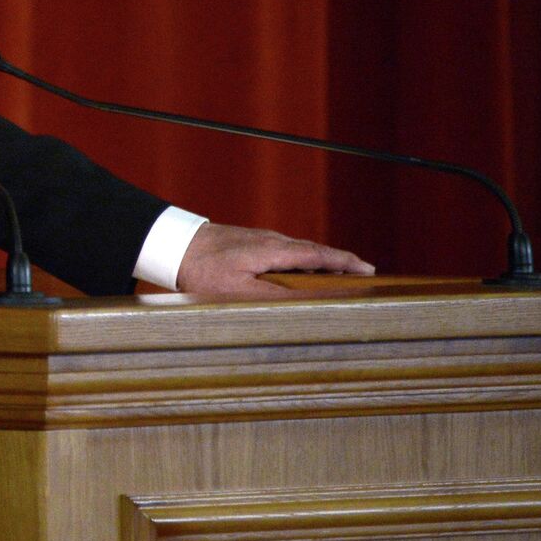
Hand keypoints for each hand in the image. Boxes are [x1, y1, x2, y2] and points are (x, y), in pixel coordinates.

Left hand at [174, 223, 374, 297]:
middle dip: (338, 263)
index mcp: (274, 250)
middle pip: (313, 251)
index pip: (319, 254)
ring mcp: (258, 240)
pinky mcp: (247, 243)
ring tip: (337, 278)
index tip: (369, 270)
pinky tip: (297, 274)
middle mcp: (270, 240)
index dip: (345, 263)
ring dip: (319, 262)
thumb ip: (275, 295)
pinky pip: (282, 252)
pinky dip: (298, 261)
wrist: (171, 245)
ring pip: (297, 252)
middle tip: (361, 275)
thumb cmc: (201, 270)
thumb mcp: (239, 291)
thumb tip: (308, 301)